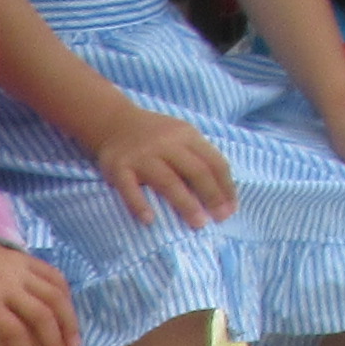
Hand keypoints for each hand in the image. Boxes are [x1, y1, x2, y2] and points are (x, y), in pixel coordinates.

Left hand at [0, 228, 77, 345]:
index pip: (14, 332)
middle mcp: (7, 283)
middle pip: (42, 315)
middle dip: (54, 343)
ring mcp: (19, 268)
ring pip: (55, 295)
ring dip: (68, 321)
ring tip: (73, 345)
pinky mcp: (25, 258)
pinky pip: (54, 276)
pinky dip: (66, 296)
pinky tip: (68, 316)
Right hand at [85, 105, 237, 227]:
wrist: (113, 122)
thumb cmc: (154, 136)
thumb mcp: (180, 136)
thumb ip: (198, 157)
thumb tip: (221, 194)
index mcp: (186, 135)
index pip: (214, 162)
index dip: (225, 186)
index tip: (231, 209)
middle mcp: (166, 144)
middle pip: (195, 171)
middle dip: (211, 196)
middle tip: (220, 219)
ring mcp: (142, 156)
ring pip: (168, 181)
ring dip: (186, 204)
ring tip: (198, 223)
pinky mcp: (119, 167)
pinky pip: (130, 189)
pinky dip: (139, 205)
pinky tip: (149, 220)